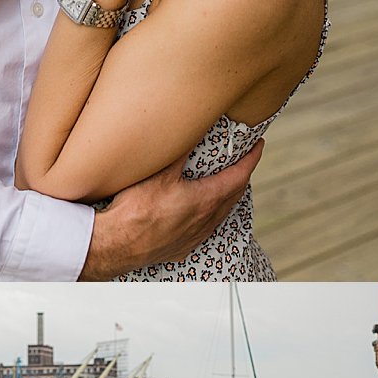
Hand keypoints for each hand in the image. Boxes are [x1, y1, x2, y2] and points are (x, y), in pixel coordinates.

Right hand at [79, 141, 261, 277]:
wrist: (119, 244)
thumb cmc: (138, 210)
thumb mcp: (160, 173)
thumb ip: (180, 152)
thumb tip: (193, 130)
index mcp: (206, 199)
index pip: (238, 176)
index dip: (251, 159)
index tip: (259, 146)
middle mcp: (206, 220)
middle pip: (234, 196)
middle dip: (241, 176)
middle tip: (243, 161)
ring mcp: (196, 236)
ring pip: (221, 214)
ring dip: (228, 197)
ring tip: (226, 184)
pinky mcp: (183, 247)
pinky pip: (207, 229)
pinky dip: (212, 215)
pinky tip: (202, 213)